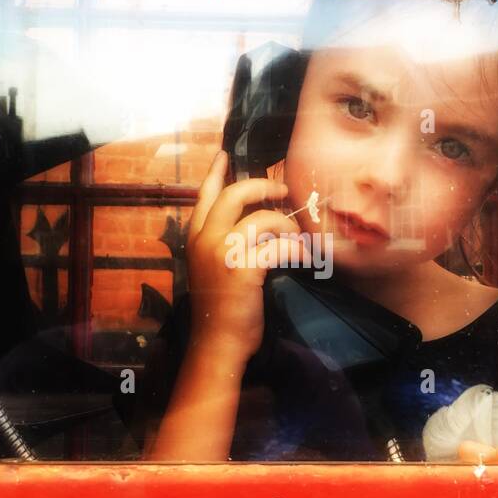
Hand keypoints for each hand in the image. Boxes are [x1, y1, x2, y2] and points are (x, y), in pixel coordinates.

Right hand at [185, 150, 308, 364]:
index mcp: (195, 238)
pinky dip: (295, 250)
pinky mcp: (242, 269)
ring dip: (286, 224)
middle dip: (262, 187)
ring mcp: (221, 253)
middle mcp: (205, 240)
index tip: (225, 155)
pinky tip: (302, 257)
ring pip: (260, 218)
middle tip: (281, 190)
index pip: (204, 195)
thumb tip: (254, 219)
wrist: (217, 342)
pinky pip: (277, 246)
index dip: (216, 172)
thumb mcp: (212, 269)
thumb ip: (223, 242)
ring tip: (296, 236)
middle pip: (234, 194)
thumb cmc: (220, 309)